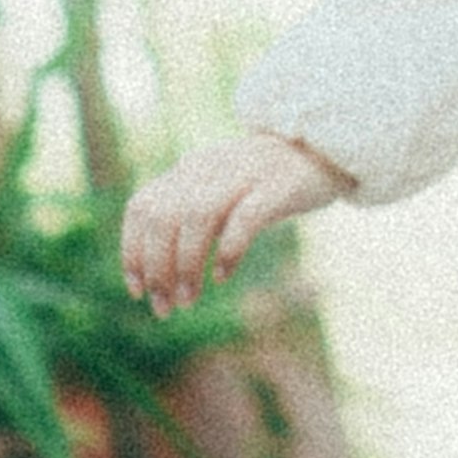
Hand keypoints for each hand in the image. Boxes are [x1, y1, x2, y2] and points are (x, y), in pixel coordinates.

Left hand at [122, 128, 344, 310]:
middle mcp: (209, 167)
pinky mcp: (277, 185)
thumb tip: (157, 272)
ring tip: (188, 300)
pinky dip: (228, 249)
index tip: (137, 291)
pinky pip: (245, 217)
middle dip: (157, 268)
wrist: (325, 150)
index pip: (143, 207)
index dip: (132, 251)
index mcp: (189, 170)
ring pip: (198, 216)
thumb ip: (189, 215)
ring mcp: (243, 173)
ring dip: (186, 264)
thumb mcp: (219, 191)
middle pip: (164, 216)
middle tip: (164, 308)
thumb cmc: (265, 183)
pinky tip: (222, 276)